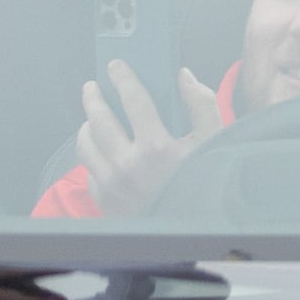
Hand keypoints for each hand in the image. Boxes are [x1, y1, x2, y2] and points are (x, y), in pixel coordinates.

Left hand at [73, 59, 221, 215]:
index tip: (115, 65)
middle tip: (93, 86)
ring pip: (86, 143)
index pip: (132, 98)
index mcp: (156, 148)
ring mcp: (112, 185)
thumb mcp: (213, 144)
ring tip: (92, 115)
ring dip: (87, 124)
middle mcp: (128, 166)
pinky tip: (100, 148)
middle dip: (93, 96)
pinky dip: (93, 153)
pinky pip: (89, 169)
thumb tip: (183, 75)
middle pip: (99, 118)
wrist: (191, 234)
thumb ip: (202, 105)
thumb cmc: (202, 184)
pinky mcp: (104, 201)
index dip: (122, 77)